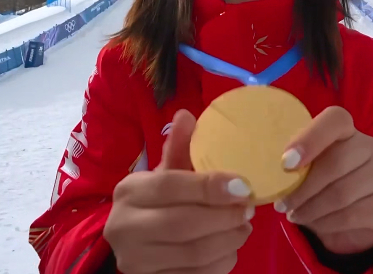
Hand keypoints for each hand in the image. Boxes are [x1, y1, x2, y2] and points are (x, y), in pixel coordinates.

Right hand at [104, 110, 254, 273]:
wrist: (136, 247)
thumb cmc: (156, 204)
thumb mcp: (164, 175)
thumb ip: (179, 148)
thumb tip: (188, 114)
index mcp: (129, 191)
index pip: (170, 186)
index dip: (209, 186)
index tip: (243, 186)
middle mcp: (124, 228)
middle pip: (183, 223)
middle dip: (225, 216)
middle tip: (249, 208)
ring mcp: (136, 261)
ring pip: (194, 253)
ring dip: (230, 239)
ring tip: (244, 225)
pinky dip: (222, 261)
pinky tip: (231, 247)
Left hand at [274, 106, 372, 254]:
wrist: (351, 219)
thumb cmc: (319, 185)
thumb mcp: (304, 169)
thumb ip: (292, 163)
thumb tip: (263, 170)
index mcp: (346, 129)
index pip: (335, 120)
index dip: (310, 138)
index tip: (286, 162)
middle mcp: (370, 146)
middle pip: (337, 162)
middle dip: (303, 188)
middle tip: (282, 204)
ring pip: (343, 193)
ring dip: (311, 209)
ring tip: (294, 215)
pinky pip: (353, 215)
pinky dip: (326, 223)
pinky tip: (314, 224)